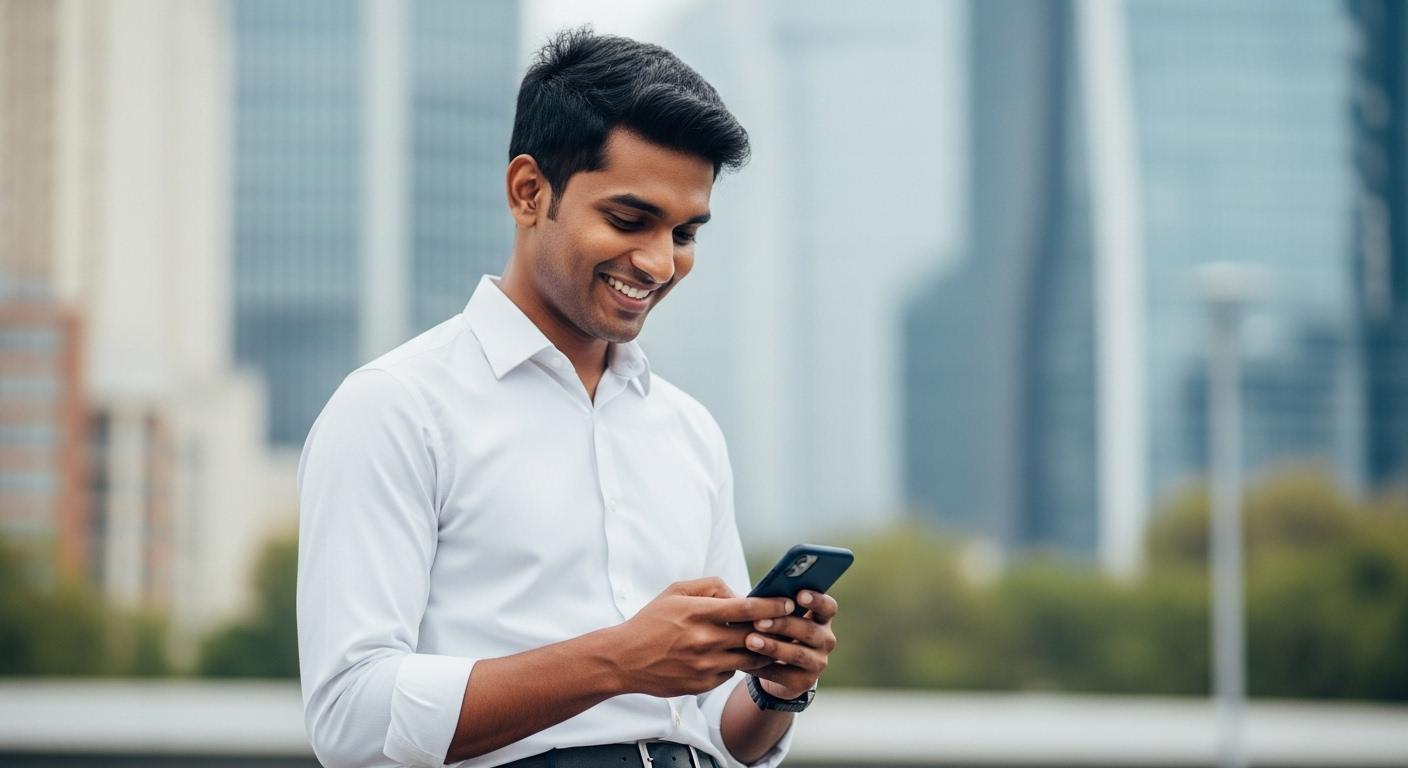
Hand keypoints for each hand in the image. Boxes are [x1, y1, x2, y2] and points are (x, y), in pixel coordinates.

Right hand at [611, 578, 794, 697]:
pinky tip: (734, 655)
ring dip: (762, 649)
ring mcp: (704, 665)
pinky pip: (731, 673)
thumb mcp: (675, 592)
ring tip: (769, 641)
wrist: (624, 660)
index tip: (788, 603)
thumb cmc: (652, 621)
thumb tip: (739, 594)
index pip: (747, 609)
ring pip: (749, 658)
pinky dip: (736, 663)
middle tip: (788, 623)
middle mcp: (703, 640)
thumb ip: (710, 586)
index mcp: (698, 612)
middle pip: (754, 636)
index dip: (773, 606)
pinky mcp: (703, 684)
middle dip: (774, 628)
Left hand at [745, 589, 837, 699]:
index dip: (817, 600)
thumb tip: (753, 598)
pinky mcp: (805, 682)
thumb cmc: (777, 632)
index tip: (799, 594)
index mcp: (821, 618)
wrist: (779, 669)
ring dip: (772, 647)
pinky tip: (745, 661)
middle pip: (809, 630)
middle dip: (783, 625)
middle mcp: (825, 640)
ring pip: (797, 654)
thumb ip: (775, 607)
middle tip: (759, 622)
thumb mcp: (780, 618)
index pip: (828, 607)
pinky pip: (783, 675)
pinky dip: (763, 667)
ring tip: (750, 641)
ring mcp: (818, 662)